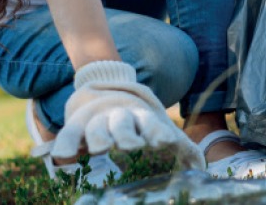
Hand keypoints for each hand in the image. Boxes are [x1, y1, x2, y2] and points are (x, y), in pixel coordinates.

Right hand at [51, 61, 203, 168]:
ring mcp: (97, 120)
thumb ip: (181, 148)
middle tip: (130, 145)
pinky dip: (66, 145)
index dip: (156, 131)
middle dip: (126, 133)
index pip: (151, 122)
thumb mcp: (160, 131)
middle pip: (122, 122)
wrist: (104, 96)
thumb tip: (201, 168)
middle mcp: (119, 116)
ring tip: (101, 149)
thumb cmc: (139, 123)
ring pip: (97, 127)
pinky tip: (64, 157)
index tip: (164, 141)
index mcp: (143, 117)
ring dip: (99, 137)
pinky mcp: (76, 127)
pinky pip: (69, 136)